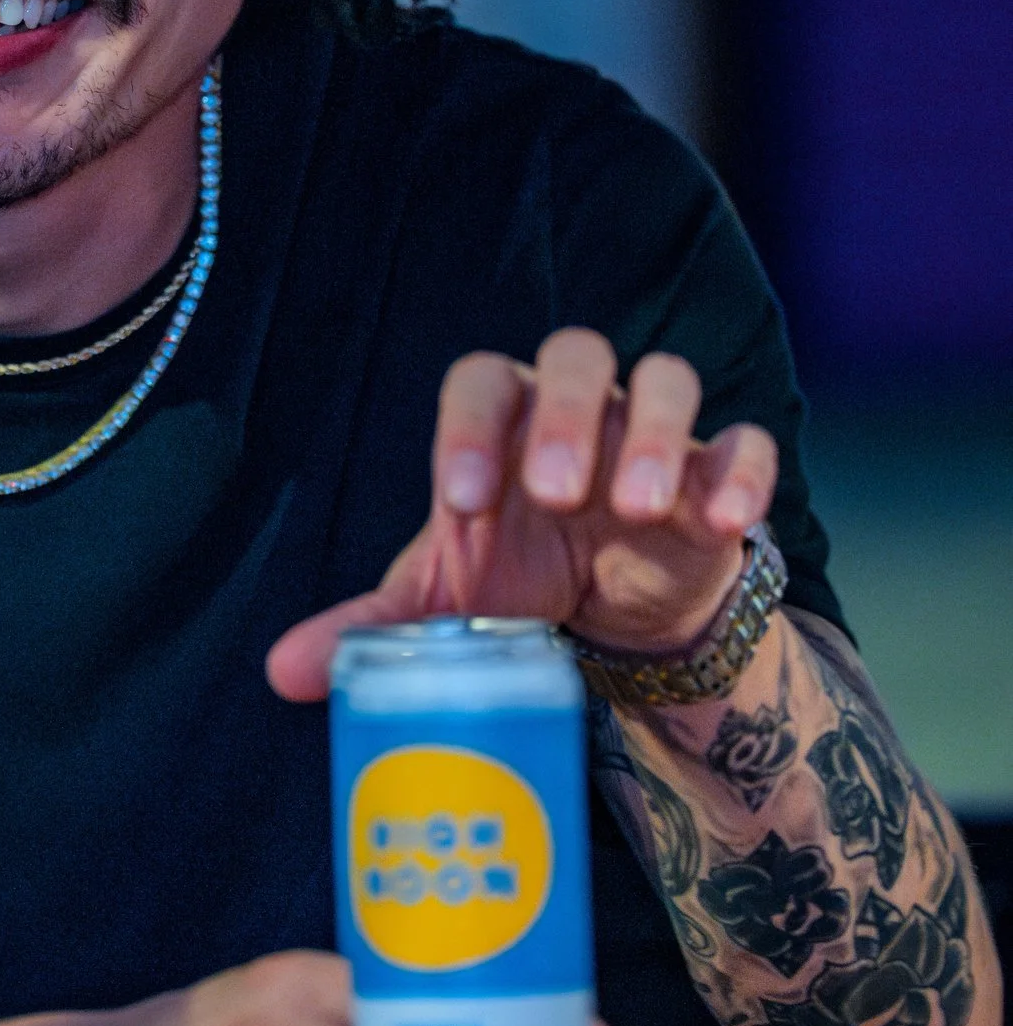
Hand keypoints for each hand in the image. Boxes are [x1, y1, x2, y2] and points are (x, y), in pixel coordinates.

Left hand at [266, 329, 778, 702]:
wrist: (618, 615)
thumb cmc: (521, 580)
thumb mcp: (449, 601)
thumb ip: (374, 626)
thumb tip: (282, 672)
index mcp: (503, 424)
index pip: (480, 383)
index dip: (470, 429)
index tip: (462, 502)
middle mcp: (579, 408)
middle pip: (574, 354)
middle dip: (567, 416)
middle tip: (557, 494)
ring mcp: (654, 433)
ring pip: (664, 379)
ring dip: (653, 434)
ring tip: (635, 508)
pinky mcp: (717, 472)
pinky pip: (742, 443)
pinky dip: (739, 472)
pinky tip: (721, 521)